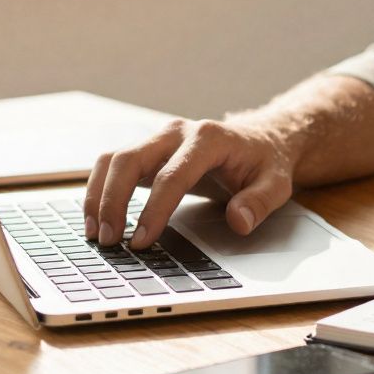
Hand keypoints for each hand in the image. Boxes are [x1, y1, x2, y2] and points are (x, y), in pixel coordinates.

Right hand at [83, 117, 295, 249]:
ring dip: (98, 196)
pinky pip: (112, 165)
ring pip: (113, 159)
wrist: (260, 141)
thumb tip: (239, 222)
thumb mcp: (276, 184)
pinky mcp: (148, 150)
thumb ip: (259, 202)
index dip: (154, 210)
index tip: (142, 240)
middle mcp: (177, 132)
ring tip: (97, 235)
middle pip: (130, 160)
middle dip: (113, 201)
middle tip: (110, 241)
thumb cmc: (265, 164)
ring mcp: (159, 138)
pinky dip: (98, 190)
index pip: (173, 175)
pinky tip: (97, 219)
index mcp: (209, 139)